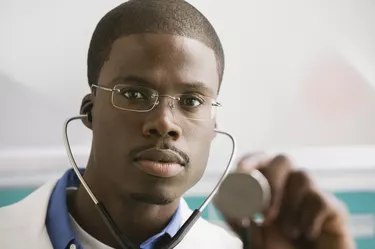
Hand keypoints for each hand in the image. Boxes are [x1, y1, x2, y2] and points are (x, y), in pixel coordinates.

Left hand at [224, 153, 355, 248]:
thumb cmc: (277, 248)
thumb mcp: (247, 234)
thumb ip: (235, 217)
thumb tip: (220, 198)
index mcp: (267, 186)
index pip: (258, 160)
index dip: (249, 161)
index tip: (240, 171)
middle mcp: (289, 185)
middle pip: (282, 160)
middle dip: (271, 182)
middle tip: (264, 215)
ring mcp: (311, 194)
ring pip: (303, 176)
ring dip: (290, 206)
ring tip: (288, 231)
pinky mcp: (332, 208)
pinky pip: (320, 200)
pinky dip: (309, 219)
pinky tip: (305, 233)